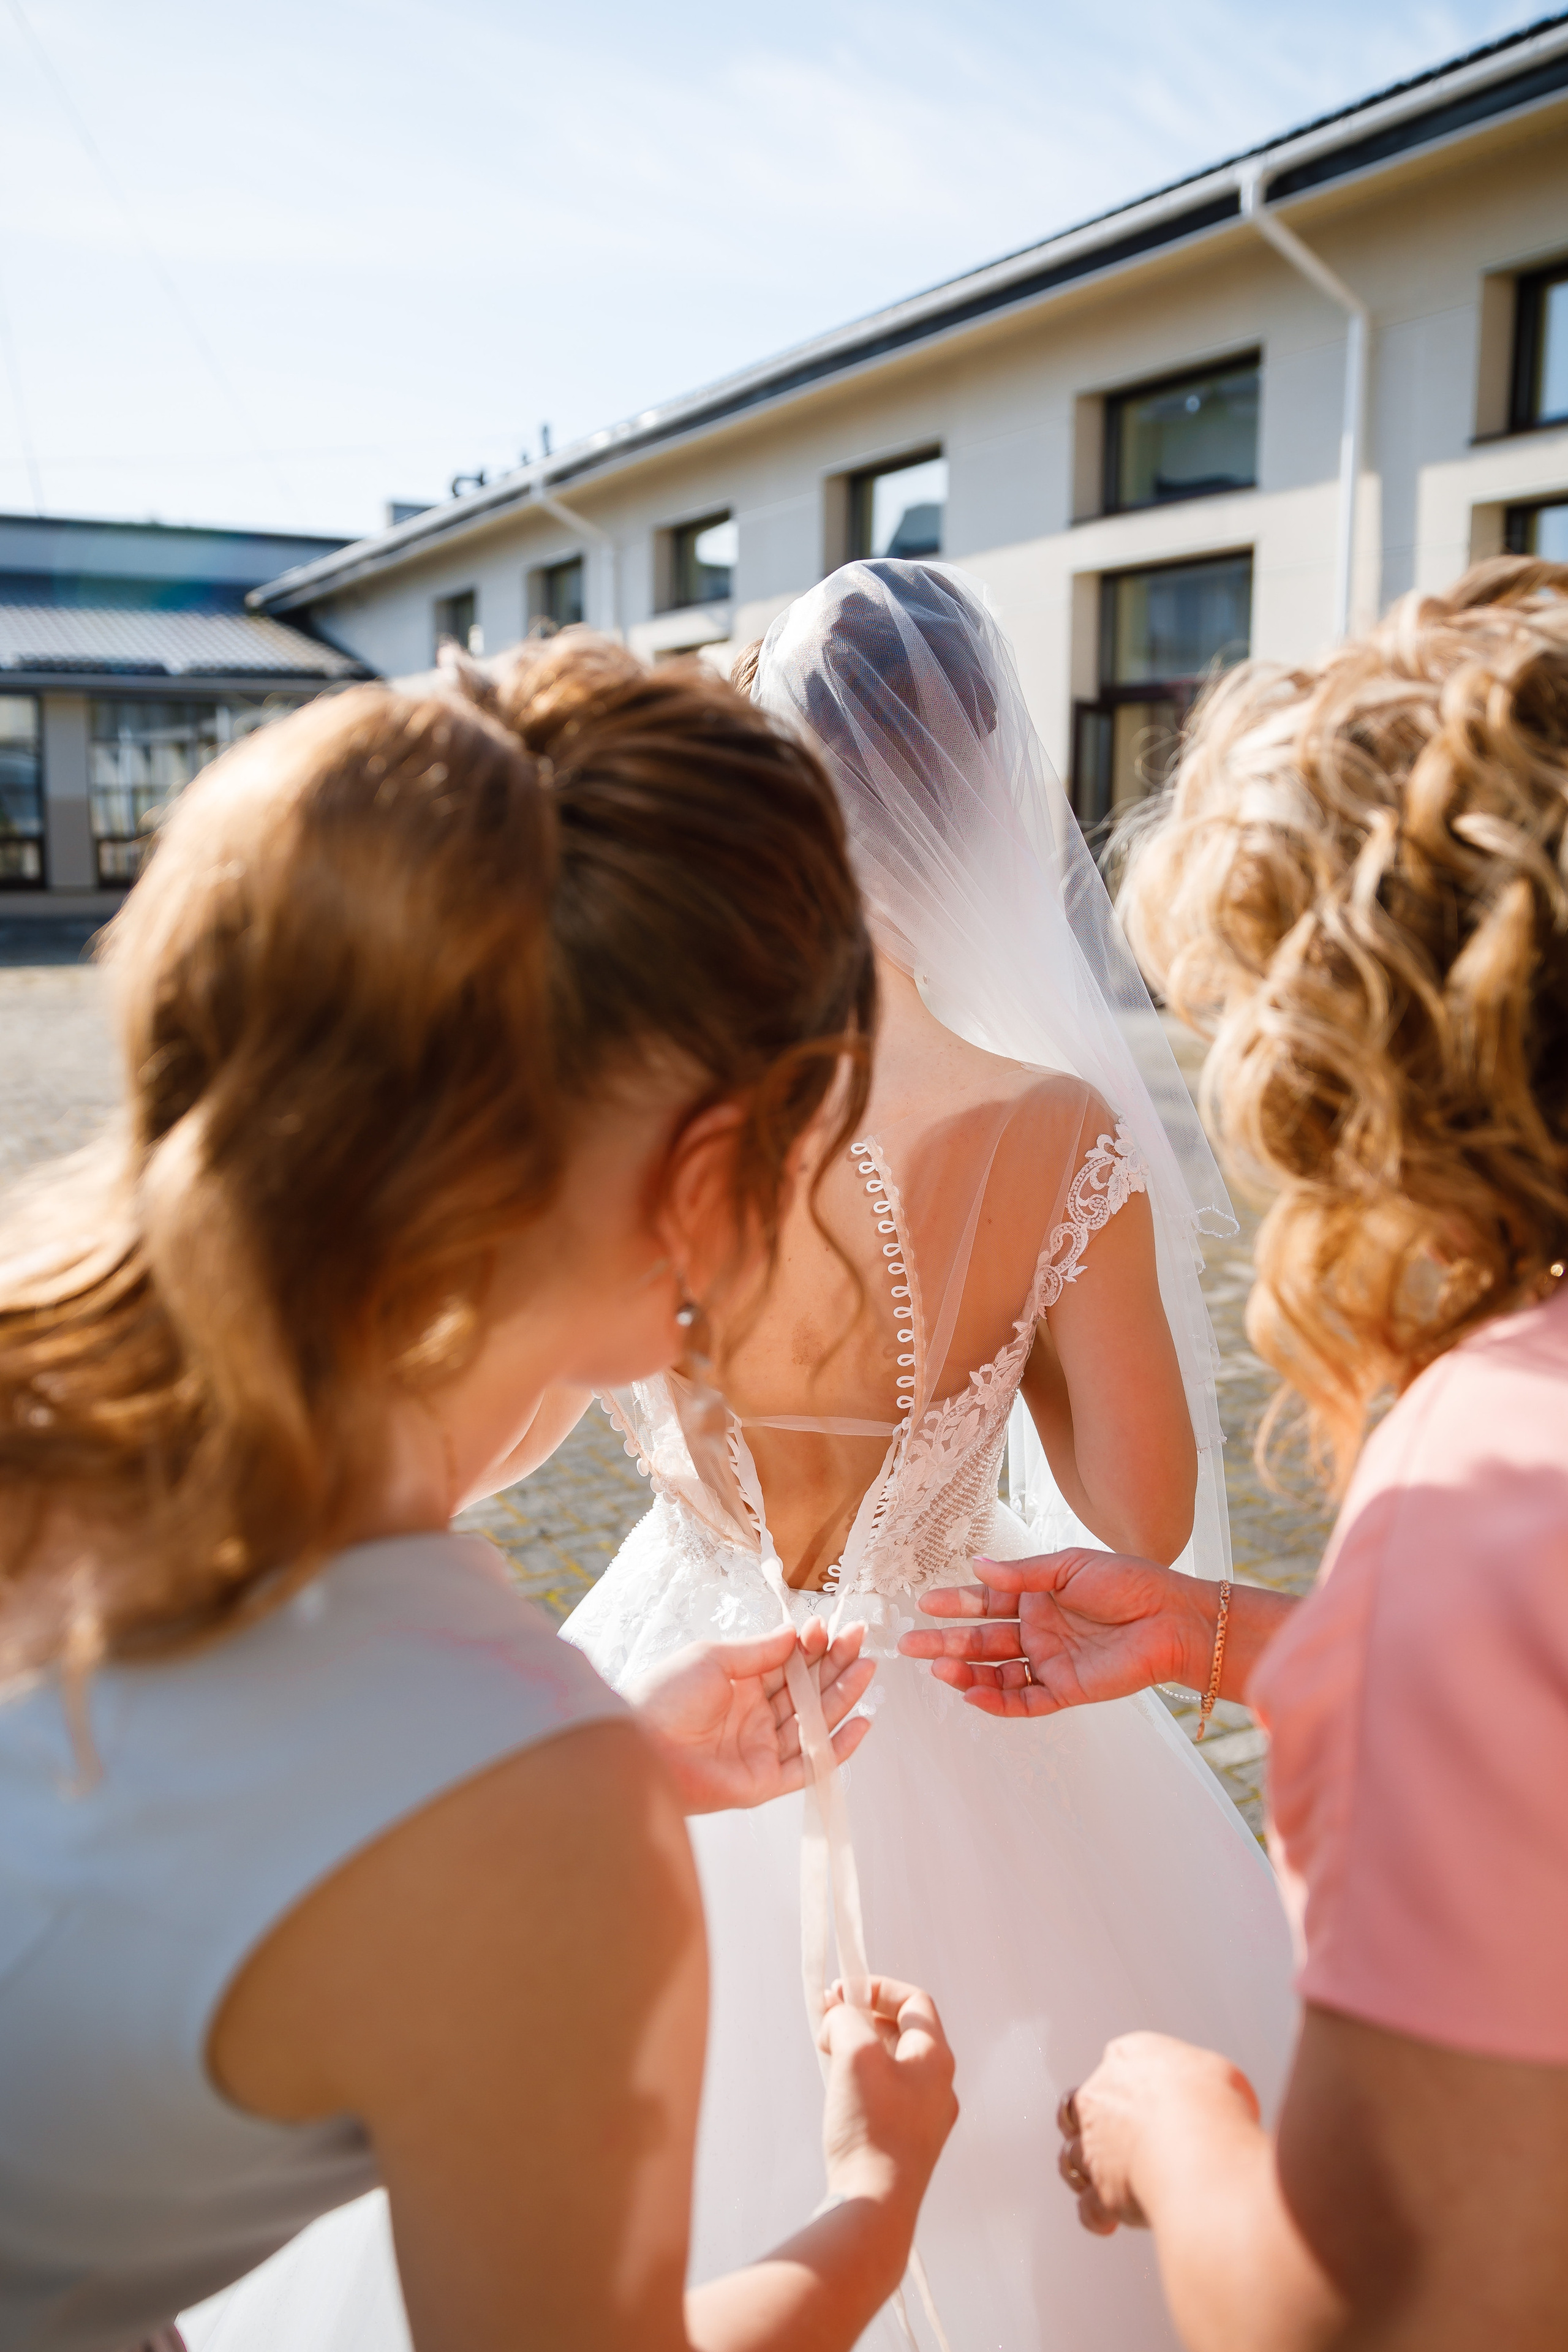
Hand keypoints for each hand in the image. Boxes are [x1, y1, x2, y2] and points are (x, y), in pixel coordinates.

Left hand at [627, 1620, 873, 1813]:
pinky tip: (860, 1723)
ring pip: (813, 1723)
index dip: (812, 1646)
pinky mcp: (763, 1782)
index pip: (787, 1664)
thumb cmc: (663, 1697)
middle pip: (806, 1691)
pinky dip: (836, 1748)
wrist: (637, 1746)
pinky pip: (808, 1766)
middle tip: (860, 1641)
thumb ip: (758, 1651)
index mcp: (739, 1685)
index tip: (831, 1626)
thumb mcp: (711, 1658)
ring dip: (841, 1697)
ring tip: (866, 1670)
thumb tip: (795, 1633)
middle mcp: (753, 1717)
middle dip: (834, 1665)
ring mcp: (760, 1749)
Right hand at [819, 1977, 957, 2215]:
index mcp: (936, 2059)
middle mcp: (938, 2087)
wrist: (875, 2204)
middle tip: (830, 2019)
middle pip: (904, 2032)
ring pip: (893, 2065)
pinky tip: (840, 2091)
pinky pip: (887, 2096)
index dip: (877, 1988)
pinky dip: (863, 2080)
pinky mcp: (907, 2144)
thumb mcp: (856, 2053)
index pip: (914, 2002)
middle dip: (864, 2017)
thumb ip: (848, 2019)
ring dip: (861, 2049)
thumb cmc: (872, 2126)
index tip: (842, 1992)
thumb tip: (839, 2019)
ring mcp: (926, 2119)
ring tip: (831, 2052)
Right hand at [897, 1548, 1207, 1716]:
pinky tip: (972, 1694)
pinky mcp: (1067, 1690)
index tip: (924, 1603)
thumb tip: (977, 1568)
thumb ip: (1024, 1574)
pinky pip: (1025, 1700)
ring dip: (966, 1672)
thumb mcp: (1071, 1567)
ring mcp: (1051, 1661)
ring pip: (997, 1672)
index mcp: (1039, 1596)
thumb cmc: (1130, 1584)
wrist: (1174, 1619)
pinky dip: (998, 1701)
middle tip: (910, 1643)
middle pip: (983, 1640)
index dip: (956, 1603)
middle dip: (946, 1642)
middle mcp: (1040, 1630)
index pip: (987, 1601)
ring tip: (937, 1668)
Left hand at [1058, 2032, 1259, 2235]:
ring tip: (1103, 2181)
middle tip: (1115, 2138)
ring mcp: (1095, 2147)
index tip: (1146, 2099)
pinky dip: (1097, 2216)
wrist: (1198, 2150)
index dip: (1130, 2085)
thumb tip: (1210, 2100)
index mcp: (1127, 2058)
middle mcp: (1102, 2100)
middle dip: (1095, 2124)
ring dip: (1085, 2170)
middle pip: (1084, 2108)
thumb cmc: (1210, 2105)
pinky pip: (1088, 2207)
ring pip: (1073, 2156)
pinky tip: (1109, 2221)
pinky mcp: (1100, 2191)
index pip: (1117, 2064)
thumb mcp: (1217, 2074)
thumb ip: (1200, 2086)